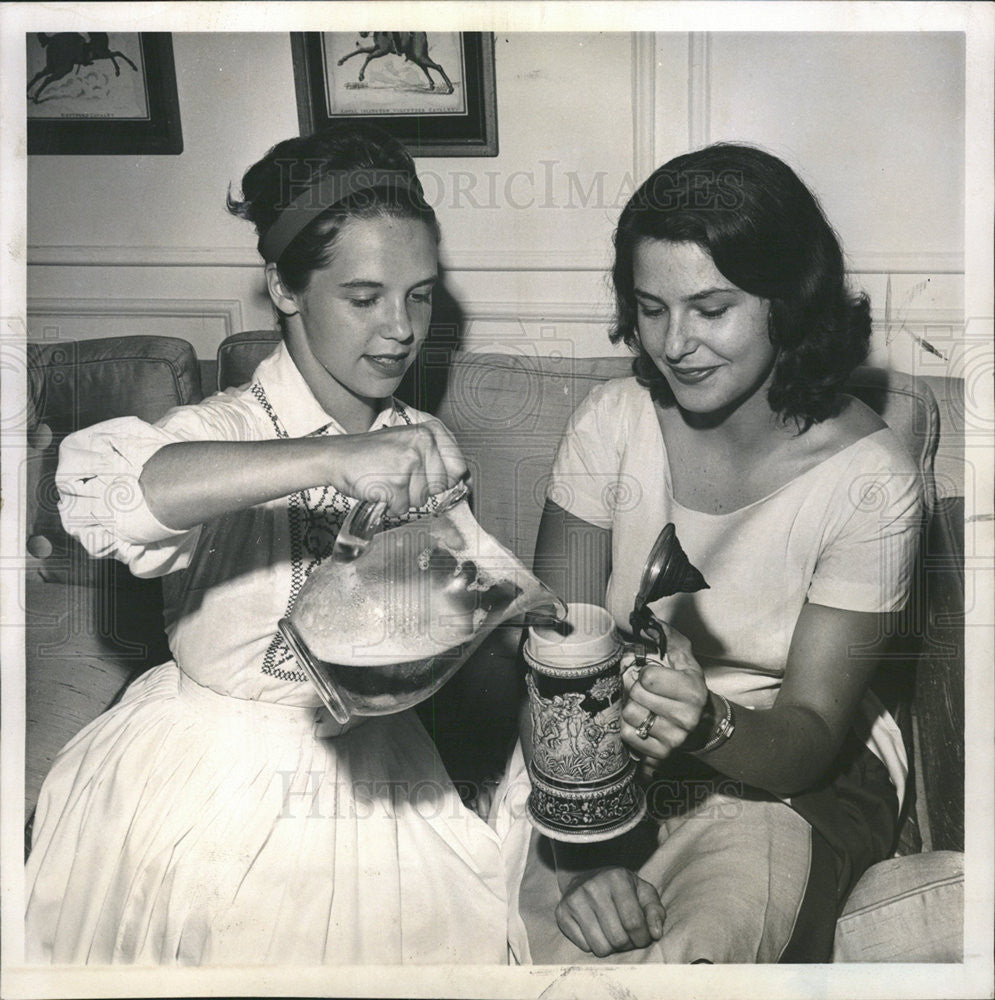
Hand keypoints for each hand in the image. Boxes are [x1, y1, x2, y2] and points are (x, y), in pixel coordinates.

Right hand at [328, 418, 466, 515]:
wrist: (338, 456)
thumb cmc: (374, 454)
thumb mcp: (410, 444)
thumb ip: (437, 458)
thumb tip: (465, 481)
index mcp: (430, 431)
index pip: (458, 467)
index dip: (444, 479)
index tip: (427, 476)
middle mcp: (423, 442)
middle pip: (441, 486)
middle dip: (421, 489)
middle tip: (399, 476)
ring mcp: (410, 461)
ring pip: (422, 499)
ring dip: (403, 497)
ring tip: (387, 479)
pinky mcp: (396, 482)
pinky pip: (403, 507)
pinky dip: (390, 504)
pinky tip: (379, 487)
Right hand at [555, 866, 665, 956]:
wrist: (587, 876)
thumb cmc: (622, 889)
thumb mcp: (643, 893)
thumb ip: (655, 912)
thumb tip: (656, 933)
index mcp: (617, 878)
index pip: (634, 923)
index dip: (643, 937)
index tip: (642, 936)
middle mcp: (593, 886)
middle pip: (617, 938)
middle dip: (627, 944)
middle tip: (627, 936)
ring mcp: (575, 899)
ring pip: (600, 947)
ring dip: (611, 948)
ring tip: (612, 934)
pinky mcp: (562, 913)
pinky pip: (584, 947)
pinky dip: (593, 945)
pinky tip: (596, 930)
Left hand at [621, 621, 708, 760]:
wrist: (704, 725)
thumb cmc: (688, 688)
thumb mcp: (685, 661)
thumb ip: (669, 638)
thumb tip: (650, 621)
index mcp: (692, 690)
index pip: (647, 677)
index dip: (644, 673)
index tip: (651, 676)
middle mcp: (686, 717)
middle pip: (635, 695)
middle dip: (635, 689)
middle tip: (644, 691)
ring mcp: (674, 738)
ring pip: (629, 715)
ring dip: (631, 708)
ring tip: (644, 706)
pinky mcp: (661, 753)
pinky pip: (628, 735)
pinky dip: (630, 728)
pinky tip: (643, 723)